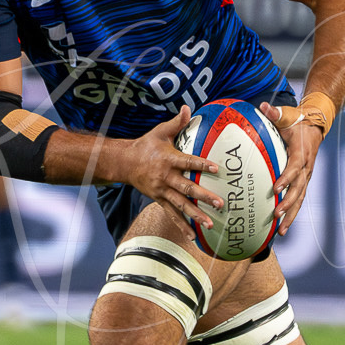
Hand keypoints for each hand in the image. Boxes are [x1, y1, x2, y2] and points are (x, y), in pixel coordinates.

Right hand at [120, 106, 220, 233]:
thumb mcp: (160, 132)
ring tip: (210, 223)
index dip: (202, 165)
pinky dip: (182, 225)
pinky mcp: (159, 199)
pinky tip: (193, 236)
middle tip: (220, 203)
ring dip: (195, 215)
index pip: (188, 162)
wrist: (124, 163)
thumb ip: (177, 123)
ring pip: (181, 205)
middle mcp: (166, 177)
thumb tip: (188, 108)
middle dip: (204, 196)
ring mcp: (162, 191)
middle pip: (187, 188)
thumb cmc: (146, 145)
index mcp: (168, 159)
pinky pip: (171, 214)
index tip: (217, 168)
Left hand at [259, 102, 322, 235]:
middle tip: (277, 215)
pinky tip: (282, 226)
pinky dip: (292, 213)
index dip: (286, 178)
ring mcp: (306, 176)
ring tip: (281, 231)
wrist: (316, 125)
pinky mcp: (304, 180)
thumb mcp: (287, 115)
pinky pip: (298, 199)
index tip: (276, 188)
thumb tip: (263, 106)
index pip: (294, 167)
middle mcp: (306, 167)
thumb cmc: (297, 121)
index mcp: (301, 152)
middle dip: (288, 204)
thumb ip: (275, 112)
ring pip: (300, 199)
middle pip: (299, 189)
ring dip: (291, 215)